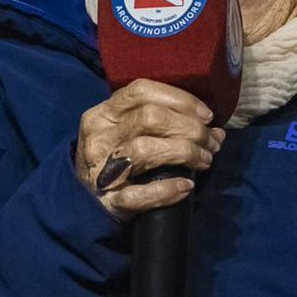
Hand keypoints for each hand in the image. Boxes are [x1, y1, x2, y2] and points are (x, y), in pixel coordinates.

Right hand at [76, 79, 224, 219]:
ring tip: (205, 160)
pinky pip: (138, 195)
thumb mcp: (125, 131)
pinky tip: (186, 186)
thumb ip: (163, 122)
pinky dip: (166, 190)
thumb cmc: (114, 158)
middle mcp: (99, 137)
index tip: (206, 115)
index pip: (141, 92)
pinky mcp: (108, 202)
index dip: (179, 99)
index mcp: (103, 114)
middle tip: (211, 141)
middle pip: (149, 118)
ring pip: (144, 150)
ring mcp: (101, 170)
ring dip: (184, 153)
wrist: (81, 204)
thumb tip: (214, 129)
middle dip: (189, 128)